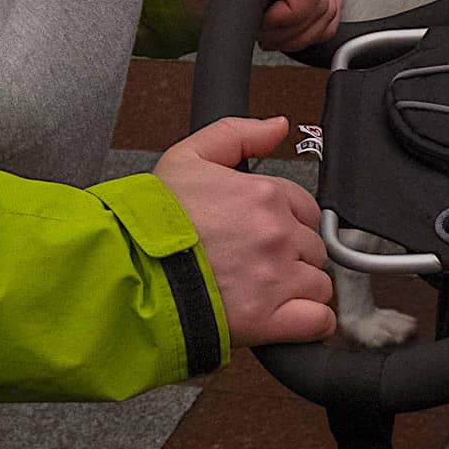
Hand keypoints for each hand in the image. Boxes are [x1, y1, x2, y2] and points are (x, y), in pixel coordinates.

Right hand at [155, 116, 334, 346]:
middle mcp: (277, 234)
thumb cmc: (151, 218)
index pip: (305, 207)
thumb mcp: (185, 158)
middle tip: (254, 260)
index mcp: (263, 195)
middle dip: (291, 253)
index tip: (262, 231)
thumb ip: (236, 134)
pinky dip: (309, 321)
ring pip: (319, 283)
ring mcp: (278, 278)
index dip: (285, 219)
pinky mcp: (272, 318)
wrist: (130, 268)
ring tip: (259, 288)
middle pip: (313, 246)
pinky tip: (284, 314)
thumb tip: (278, 126)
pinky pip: (319, 321)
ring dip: (298, 287)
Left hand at [178, 0, 341, 51]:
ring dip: (297, 32)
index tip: (265, 20)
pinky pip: (327, 16)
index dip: (293, 11)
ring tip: (266, 30)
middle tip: (261, 28)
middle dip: (291, 26)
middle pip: (322, 0)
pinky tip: (280, 29)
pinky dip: (305, 32)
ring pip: (327, 11)